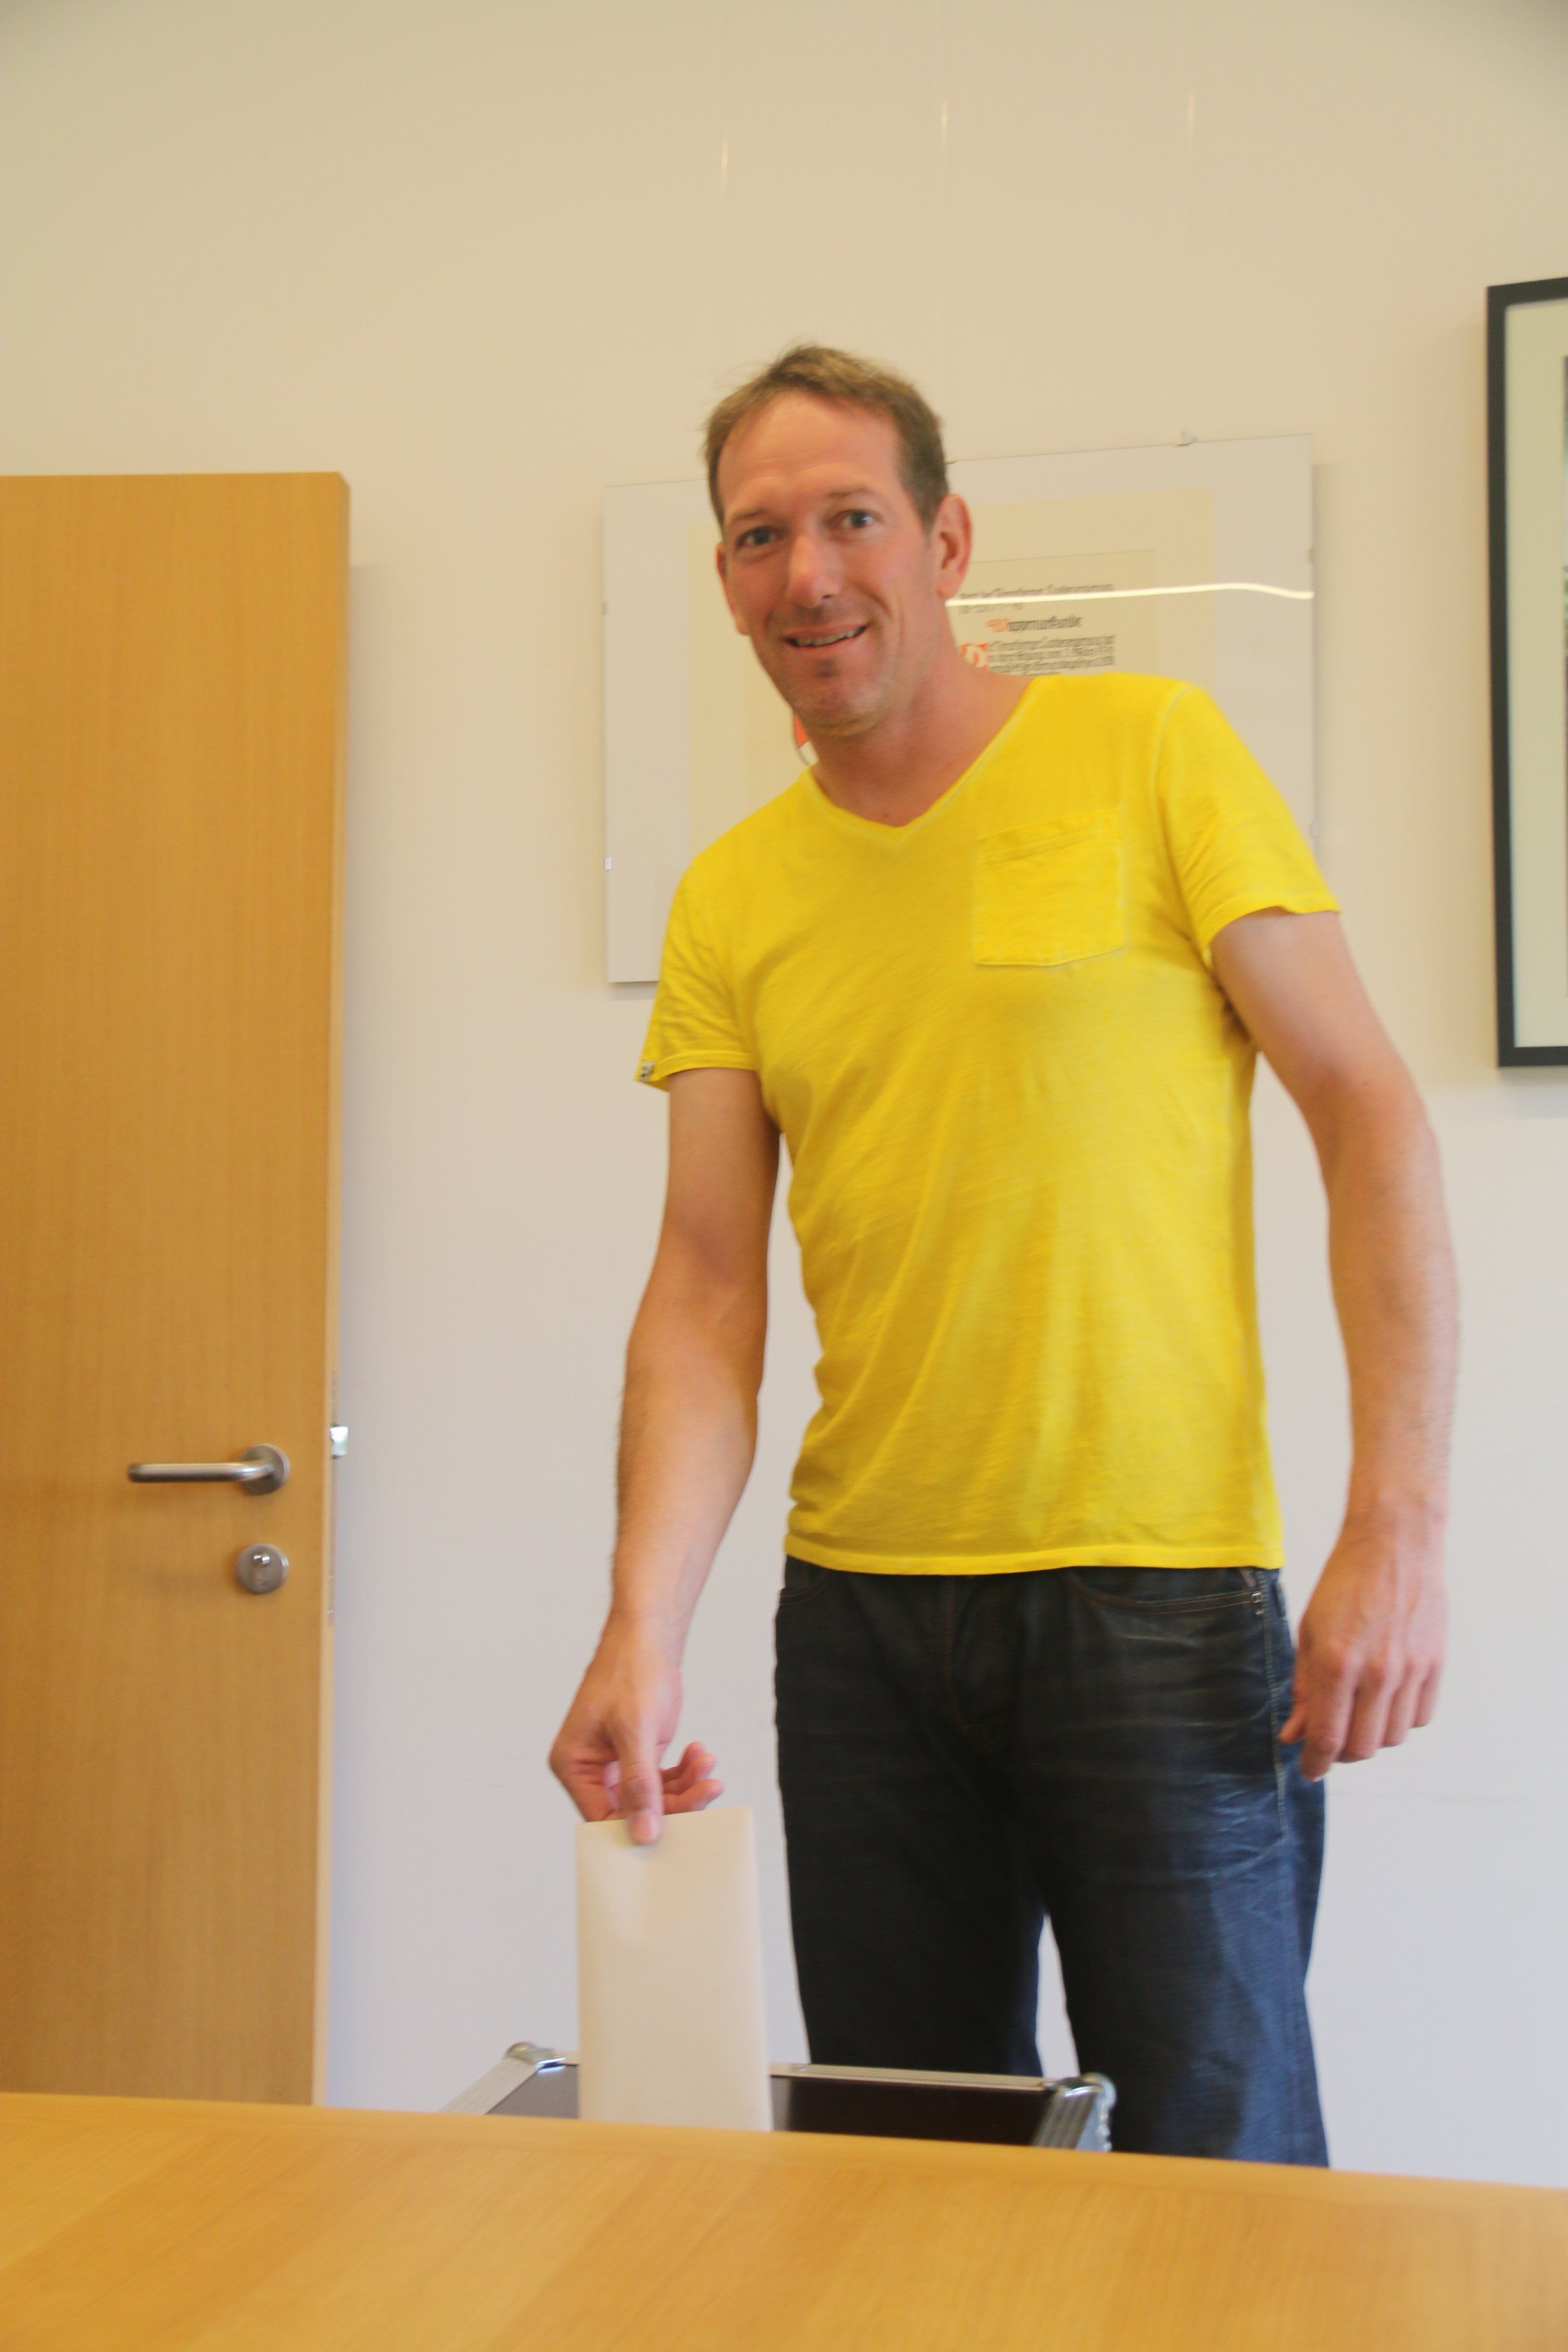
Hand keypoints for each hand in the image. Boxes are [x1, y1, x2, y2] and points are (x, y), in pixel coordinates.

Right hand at [548, 1617, 722, 1843]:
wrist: (647, 1638)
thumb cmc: (630, 1671)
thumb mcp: (635, 1730)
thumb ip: (639, 1785)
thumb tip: (644, 1833)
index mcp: (574, 1765)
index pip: (603, 1818)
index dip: (639, 1828)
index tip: (680, 1826)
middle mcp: (591, 1770)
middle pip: (633, 1812)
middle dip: (675, 1801)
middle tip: (708, 1788)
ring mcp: (616, 1764)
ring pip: (654, 1798)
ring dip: (686, 1785)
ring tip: (707, 1764)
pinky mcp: (639, 1756)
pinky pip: (662, 1779)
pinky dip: (685, 1772)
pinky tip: (700, 1754)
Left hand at [1281, 1515, 1446, 1781]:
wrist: (1394, 1544)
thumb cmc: (1344, 1583)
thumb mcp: (1309, 1633)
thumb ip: (1304, 1688)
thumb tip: (1294, 1734)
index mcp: (1337, 1662)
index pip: (1328, 1737)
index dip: (1315, 1763)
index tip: (1309, 1771)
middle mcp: (1378, 1672)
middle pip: (1363, 1747)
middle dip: (1342, 1753)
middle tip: (1330, 1740)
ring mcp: (1411, 1670)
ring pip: (1394, 1737)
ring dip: (1372, 1736)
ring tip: (1357, 1714)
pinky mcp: (1435, 1665)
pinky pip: (1420, 1717)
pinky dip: (1400, 1719)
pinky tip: (1385, 1700)